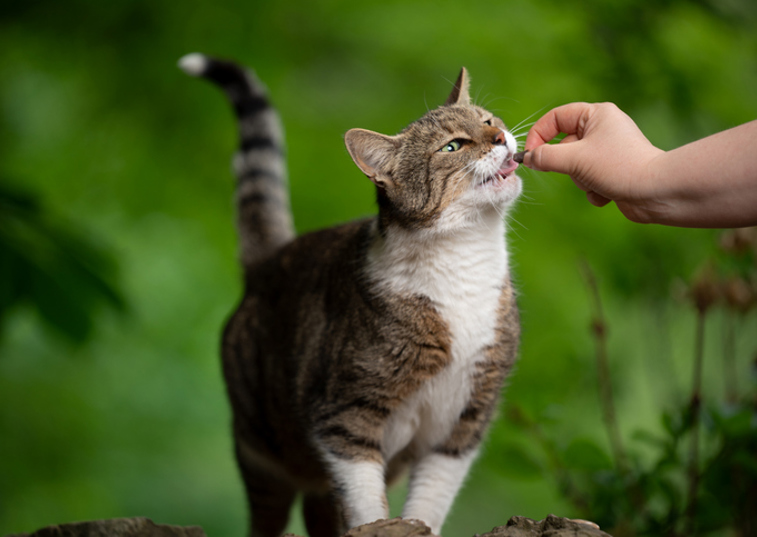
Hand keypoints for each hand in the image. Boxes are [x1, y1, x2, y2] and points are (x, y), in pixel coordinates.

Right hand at [522, 102, 663, 221]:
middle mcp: (602, 128)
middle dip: (566, 164)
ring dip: (580, 180)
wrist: (655, 192)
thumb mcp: (574, 159)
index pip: (555, 117)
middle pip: (563, 144)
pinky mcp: (612, 171)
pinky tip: (607, 193)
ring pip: (574, 165)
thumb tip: (527, 159)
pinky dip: (592, 189)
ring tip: (597, 182)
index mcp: (596, 114)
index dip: (539, 135)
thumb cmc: (619, 167)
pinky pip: (588, 179)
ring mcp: (608, 151)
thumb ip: (545, 157)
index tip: (529, 156)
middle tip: (572, 171)